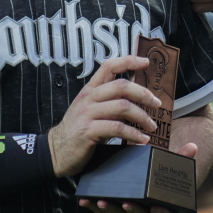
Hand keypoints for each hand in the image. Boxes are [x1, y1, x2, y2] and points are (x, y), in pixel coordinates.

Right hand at [47, 55, 161, 177]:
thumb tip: (137, 96)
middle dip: (144, 94)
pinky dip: (134, 133)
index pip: (109, 66)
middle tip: (157, 104)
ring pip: (122, 106)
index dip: (128, 61)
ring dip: (142, 116)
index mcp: (90, 90)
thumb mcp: (91, 109)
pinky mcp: (88, 131)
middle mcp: (89, 98)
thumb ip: (109, 101)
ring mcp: (87, 114)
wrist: (56, 151)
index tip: (145, 62)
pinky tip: (142, 138)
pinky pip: (117, 128)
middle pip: (121, 86)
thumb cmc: (78, 130)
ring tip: (151, 125)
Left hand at [80, 143, 198, 212]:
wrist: (147, 195)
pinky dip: (96, 210)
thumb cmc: (160, 184)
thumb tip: (193, 146)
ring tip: (103, 200)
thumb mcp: (170, 174)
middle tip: (126, 202)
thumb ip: (181, 160)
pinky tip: (87, 200)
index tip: (156, 206)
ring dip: (111, 212)